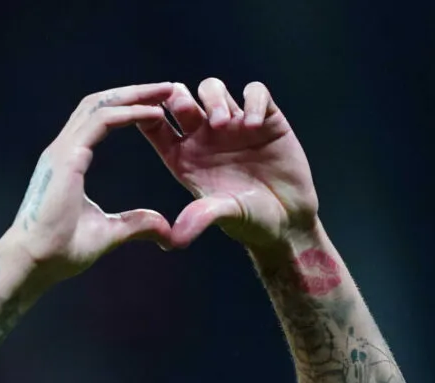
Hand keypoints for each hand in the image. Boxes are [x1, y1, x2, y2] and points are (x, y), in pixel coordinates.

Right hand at [2, 83, 176, 280]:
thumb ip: (135, 225)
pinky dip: (129, 113)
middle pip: (101, 104)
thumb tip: (165, 229)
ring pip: (100, 105)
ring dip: (134, 95)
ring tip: (165, 91)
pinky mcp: (66, 157)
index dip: (128, 109)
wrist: (33, 262)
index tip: (157, 107)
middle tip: (167, 88)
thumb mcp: (109, 233)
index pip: (100, 120)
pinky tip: (154, 114)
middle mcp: (63, 150)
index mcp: (69, 161)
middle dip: (134, 93)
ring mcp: (62, 151)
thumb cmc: (60, 251)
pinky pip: (101, 122)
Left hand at [140, 79, 317, 249]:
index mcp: (182, 156)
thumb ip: (199, 218)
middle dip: (179, 98)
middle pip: (179, 98)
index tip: (148, 112)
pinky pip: (255, 92)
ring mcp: (234, 124)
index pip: (154, 125)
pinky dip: (253, 101)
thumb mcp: (222, 216)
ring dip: (214, 99)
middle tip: (187, 110)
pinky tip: (254, 124)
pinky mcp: (266, 119)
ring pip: (212, 89)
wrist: (288, 220)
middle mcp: (204, 137)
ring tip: (224, 124)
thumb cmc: (249, 220)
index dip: (146, 112)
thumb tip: (174, 240)